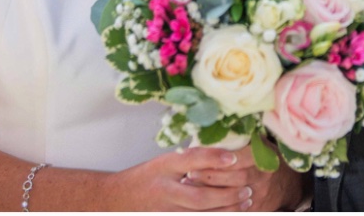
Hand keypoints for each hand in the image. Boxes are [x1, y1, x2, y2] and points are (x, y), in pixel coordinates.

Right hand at [99, 148, 256, 211]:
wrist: (115, 199)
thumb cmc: (146, 177)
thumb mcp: (164, 161)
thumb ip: (190, 159)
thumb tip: (225, 153)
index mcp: (164, 167)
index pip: (191, 160)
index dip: (213, 158)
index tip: (234, 159)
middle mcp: (164, 190)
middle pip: (199, 196)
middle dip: (226, 195)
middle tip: (247, 189)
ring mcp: (165, 210)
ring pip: (199, 214)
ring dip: (225, 210)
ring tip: (246, 202)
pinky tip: (230, 213)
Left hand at [186, 144, 307, 210]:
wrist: (286, 184)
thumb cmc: (266, 158)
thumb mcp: (260, 143)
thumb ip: (243, 137)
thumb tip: (216, 123)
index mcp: (264, 156)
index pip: (240, 158)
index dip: (219, 160)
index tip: (199, 160)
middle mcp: (264, 176)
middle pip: (235, 178)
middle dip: (210, 177)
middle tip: (188, 176)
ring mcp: (260, 194)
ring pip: (233, 197)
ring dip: (210, 194)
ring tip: (190, 189)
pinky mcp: (256, 209)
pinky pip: (235, 211)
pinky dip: (218, 209)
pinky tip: (202, 205)